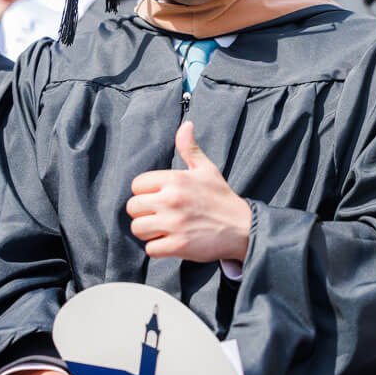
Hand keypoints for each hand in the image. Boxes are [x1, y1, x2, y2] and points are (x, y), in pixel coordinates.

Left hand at [125, 122, 251, 262]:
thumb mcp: (207, 169)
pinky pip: (151, 249)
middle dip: (143, 213)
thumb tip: (186, 125)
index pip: (137, 185)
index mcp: (175, 179)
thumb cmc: (222, 198)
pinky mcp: (178, 245)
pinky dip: (158, 249)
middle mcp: (171, 200)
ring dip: (148, 232)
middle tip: (159, 216)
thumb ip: (190, 148)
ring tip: (164, 230)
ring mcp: (174, 224)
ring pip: (137, 229)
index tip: (158, 198)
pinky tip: (171, 243)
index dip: (145, 193)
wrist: (243, 228)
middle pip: (132, 207)